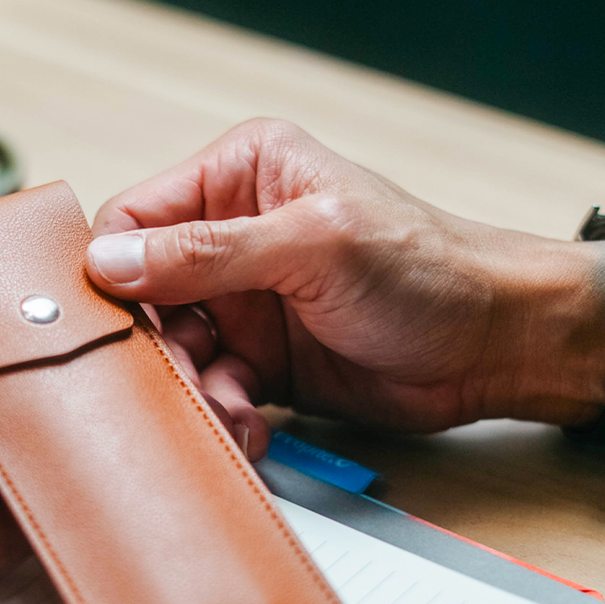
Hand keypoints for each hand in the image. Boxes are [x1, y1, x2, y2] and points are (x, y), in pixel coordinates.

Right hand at [87, 118, 604, 457]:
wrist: (494, 346)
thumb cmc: (428, 269)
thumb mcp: (314, 245)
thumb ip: (207, 252)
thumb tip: (110, 260)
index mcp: (240, 177)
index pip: (136, 218)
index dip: (113, 269)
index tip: (117, 318)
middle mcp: (232, 237)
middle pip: (145, 293)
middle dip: (158, 342)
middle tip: (181, 374)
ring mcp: (243, 301)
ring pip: (174, 349)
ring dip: (194, 386)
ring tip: (231, 410)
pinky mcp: (259, 358)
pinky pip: (213, 387)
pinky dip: (223, 411)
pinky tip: (250, 426)